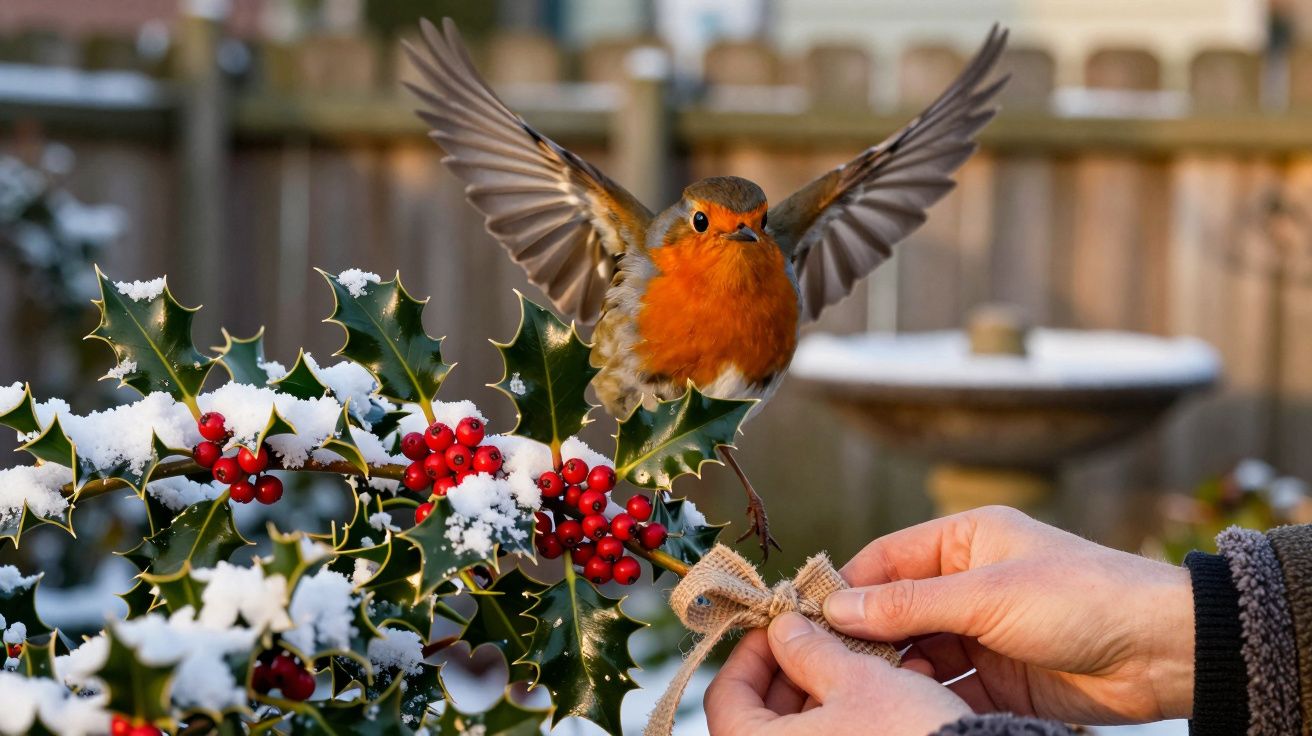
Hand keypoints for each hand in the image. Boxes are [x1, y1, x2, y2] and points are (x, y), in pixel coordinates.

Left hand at [704, 612, 970, 734]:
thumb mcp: (856, 678)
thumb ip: (808, 650)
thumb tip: (783, 628)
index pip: (725, 697)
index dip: (750, 652)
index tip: (779, 625)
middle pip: (765, 715)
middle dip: (797, 667)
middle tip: (823, 632)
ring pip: (806, 729)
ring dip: (831, 688)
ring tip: (869, 655)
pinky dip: (854, 717)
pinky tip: (894, 687)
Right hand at [823, 506, 1193, 723]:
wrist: (1164, 652)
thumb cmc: (1083, 597)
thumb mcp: (987, 595)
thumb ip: (909, 604)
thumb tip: (837, 607)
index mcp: (965, 540)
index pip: (886, 559)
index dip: (846, 587)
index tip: (805, 617)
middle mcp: (968, 582)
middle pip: (894, 610)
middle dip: (863, 636)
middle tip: (823, 662)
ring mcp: (982, 632)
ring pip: (915, 652)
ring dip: (892, 671)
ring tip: (863, 690)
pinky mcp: (999, 678)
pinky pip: (945, 688)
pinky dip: (923, 699)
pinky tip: (905, 709)